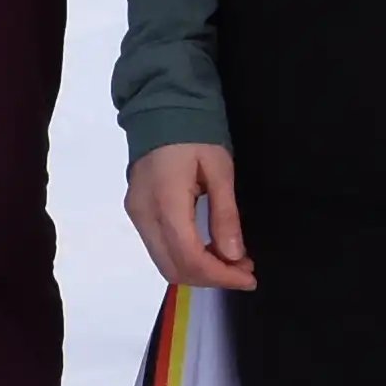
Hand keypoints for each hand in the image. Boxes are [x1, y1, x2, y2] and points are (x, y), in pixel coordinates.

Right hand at [127, 142, 253, 293]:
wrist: (161, 107)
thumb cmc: (196, 134)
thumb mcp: (220, 169)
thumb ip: (225, 215)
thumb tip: (234, 255)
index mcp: (165, 201)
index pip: (189, 256)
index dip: (220, 275)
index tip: (249, 277)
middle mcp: (144, 214)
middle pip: (174, 268)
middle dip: (211, 278)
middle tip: (244, 270)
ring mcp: (137, 215)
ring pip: (165, 263)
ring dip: (199, 270)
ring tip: (231, 261)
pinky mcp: (137, 213)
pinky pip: (160, 249)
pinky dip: (186, 258)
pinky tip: (209, 249)